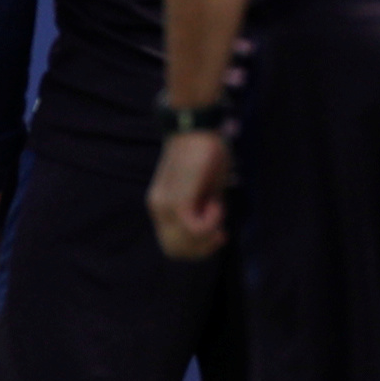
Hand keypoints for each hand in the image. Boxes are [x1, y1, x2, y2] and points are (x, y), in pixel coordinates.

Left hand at [148, 130, 233, 260]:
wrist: (196, 129)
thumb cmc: (206, 153)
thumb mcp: (208, 188)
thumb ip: (205, 208)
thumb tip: (215, 227)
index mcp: (163, 207)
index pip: (174, 246)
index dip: (200, 248)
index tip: (220, 234)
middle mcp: (158, 209)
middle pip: (177, 251)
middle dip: (204, 248)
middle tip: (221, 231)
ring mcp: (164, 206)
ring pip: (184, 244)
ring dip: (209, 232)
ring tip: (217, 207)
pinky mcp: (176, 201)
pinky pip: (195, 228)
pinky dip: (212, 221)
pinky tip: (217, 202)